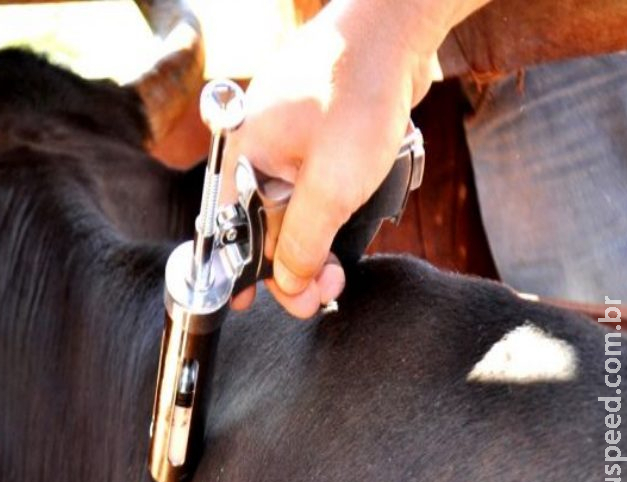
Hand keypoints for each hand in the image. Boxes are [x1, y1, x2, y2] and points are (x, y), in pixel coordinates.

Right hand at [225, 0, 484, 317]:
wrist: (396, 31)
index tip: (252, 305)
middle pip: (262, 224)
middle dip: (291, 264)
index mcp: (242, 159)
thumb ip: (302, 241)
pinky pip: (314, 187)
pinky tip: (348, 221)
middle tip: (324, 291)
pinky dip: (329, 211)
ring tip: (338, 268)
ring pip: (292, 208)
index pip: (230, 232)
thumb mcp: (331, 185)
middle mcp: (258, 152)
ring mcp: (288, 142)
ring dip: (315, 241)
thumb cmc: (358, 95)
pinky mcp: (317, 136)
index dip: (241, 273)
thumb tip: (287, 285)